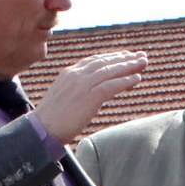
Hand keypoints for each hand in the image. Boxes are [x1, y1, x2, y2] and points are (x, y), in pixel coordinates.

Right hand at [30, 50, 148, 143]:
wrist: (41, 129)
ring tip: (143, 63)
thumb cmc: (51, 119)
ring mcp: (83, 85)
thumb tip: (91, 93)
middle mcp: (77, 75)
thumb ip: (77, 90)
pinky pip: (112, 85)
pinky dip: (125, 81)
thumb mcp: (64, 97)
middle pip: (105, 62)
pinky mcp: (89, 97)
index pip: (95, 61)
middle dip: (125, 59)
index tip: (125, 56)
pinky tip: (137, 78)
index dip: (112, 58)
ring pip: (111, 71)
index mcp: (69, 73)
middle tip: (141, 56)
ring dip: (129, 66)